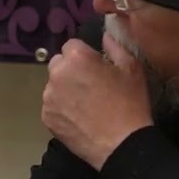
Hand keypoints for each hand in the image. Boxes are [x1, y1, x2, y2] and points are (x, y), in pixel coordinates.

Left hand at [42, 33, 153, 169]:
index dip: (84, 55)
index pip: (71, 46)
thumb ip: (115, 47)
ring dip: (65, 89)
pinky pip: (52, 105)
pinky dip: (61, 108)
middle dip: (71, 70)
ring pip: (53, 85)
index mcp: (76, 58)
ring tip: (85, 104)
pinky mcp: (46, 116)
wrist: (122, 143)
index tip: (95, 67)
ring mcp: (48, 97)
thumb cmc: (130, 103)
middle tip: (90, 85)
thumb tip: (105, 35)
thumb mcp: (132, 69)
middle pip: (58, 64)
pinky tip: (79, 118)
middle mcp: (56, 74)